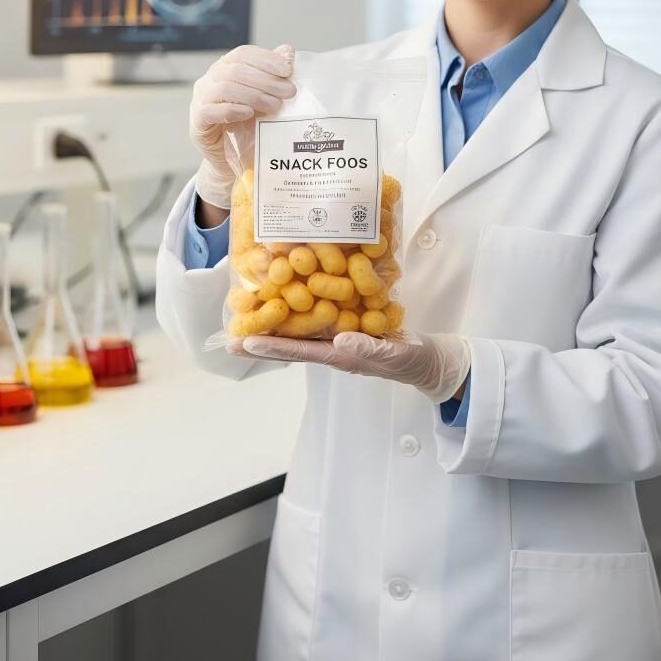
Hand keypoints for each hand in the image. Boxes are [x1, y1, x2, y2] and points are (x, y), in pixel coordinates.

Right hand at [190, 44, 294, 208]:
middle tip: (289, 93)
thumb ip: (272, 75)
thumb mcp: (264, 98)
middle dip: (267, 80)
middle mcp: (209, 80)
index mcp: (224, 68)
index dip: (266, 59)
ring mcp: (200, 100)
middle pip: (236, 69)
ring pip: (225, 88)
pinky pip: (211, 111)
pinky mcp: (197, 122)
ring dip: (254, 95)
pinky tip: (249, 114)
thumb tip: (288, 51)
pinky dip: (232, 110)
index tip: (288, 71)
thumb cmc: (247, 126)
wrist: (231, 160)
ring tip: (275, 106)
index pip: (243, 54)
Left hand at [230, 330, 470, 402]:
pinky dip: (302, 309)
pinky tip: (289, 300)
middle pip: (291, 342)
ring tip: (249, 316)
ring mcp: (340, 338)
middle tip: (229, 337)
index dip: (271, 346)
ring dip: (276, 323)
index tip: (244, 343)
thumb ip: (369, 349)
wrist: (431, 360)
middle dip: (262, 338)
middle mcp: (333, 347)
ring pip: (301, 329)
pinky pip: (320, 317)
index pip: (298, 351)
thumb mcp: (394, 355)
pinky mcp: (350, 324)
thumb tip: (339, 341)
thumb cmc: (413, 361)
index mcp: (340, 355)